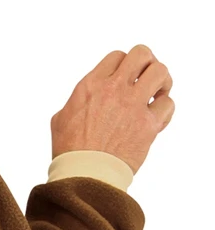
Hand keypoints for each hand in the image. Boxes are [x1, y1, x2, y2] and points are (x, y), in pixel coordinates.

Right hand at [51, 45, 175, 174]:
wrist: (84, 175)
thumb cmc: (70, 151)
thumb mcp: (61, 118)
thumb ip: (77, 102)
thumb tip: (83, 100)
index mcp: (91, 86)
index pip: (117, 56)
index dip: (123, 65)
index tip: (124, 78)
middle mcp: (114, 90)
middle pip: (142, 54)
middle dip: (147, 63)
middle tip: (146, 77)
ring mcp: (133, 106)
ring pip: (160, 72)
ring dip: (162, 80)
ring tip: (157, 93)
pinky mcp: (148, 125)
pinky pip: (168, 104)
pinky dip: (165, 109)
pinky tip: (156, 118)